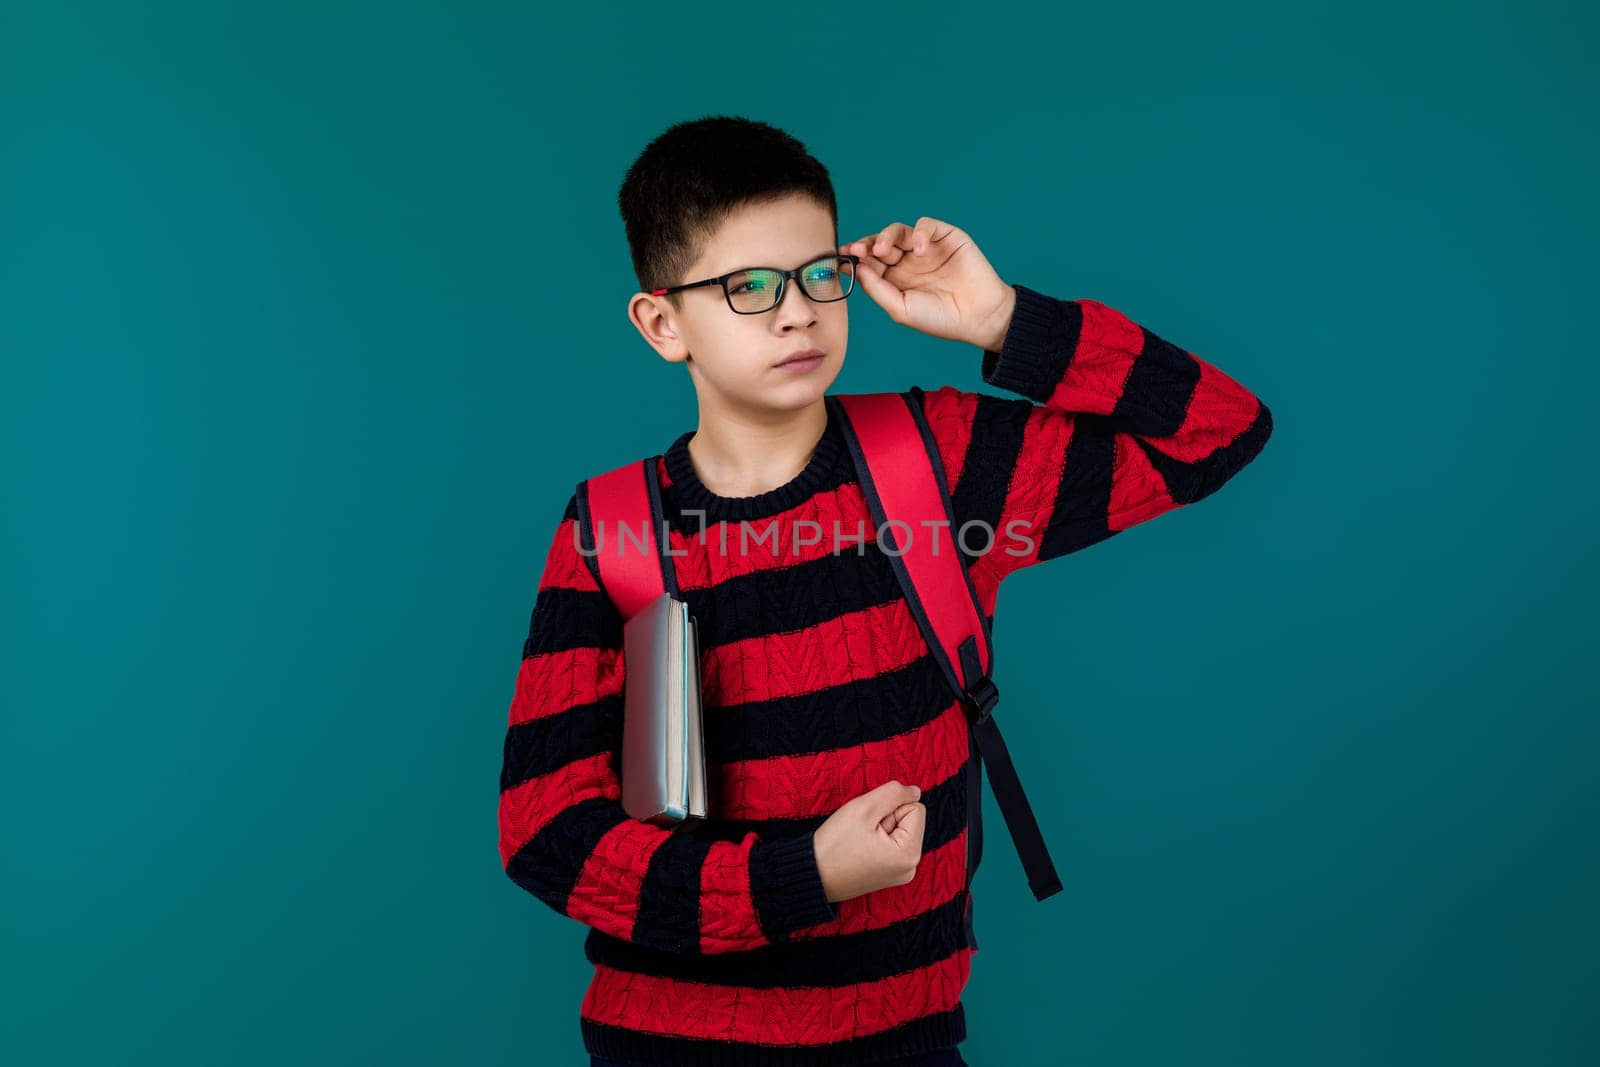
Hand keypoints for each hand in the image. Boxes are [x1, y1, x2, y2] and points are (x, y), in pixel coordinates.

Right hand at [812, 780, 925, 903]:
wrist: (812, 875)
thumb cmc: (835, 844)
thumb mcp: (864, 808)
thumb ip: (894, 793)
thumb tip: (916, 791)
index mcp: (910, 854)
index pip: (916, 807)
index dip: (890, 807)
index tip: (869, 824)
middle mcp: (911, 867)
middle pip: (908, 820)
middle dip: (885, 819)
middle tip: (861, 834)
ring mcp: (900, 873)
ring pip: (898, 830)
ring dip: (879, 828)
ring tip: (859, 841)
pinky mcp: (888, 874)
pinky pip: (890, 843)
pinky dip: (876, 840)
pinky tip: (859, 848)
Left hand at [840, 217, 1016, 351]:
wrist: (979, 316)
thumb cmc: (941, 319)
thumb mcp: (901, 309)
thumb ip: (877, 289)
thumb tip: (857, 268)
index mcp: (896, 279)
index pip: (870, 262)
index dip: (856, 258)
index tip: (843, 257)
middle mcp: (908, 261)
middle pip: (880, 244)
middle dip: (866, 245)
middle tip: (858, 250)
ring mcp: (926, 248)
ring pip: (899, 231)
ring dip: (886, 236)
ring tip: (883, 249)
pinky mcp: (945, 237)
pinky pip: (926, 225)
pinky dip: (919, 233)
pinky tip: (919, 251)